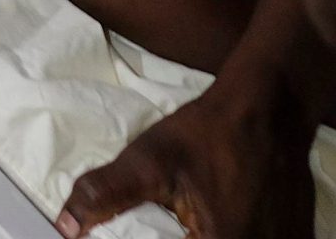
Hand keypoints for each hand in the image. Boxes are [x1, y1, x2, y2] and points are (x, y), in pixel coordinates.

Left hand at [58, 76, 315, 238]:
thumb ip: (105, 193)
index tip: (158, 227)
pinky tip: (218, 218)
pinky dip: (238, 233)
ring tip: (194, 217)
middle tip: (176, 219)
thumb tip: (65, 225)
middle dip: (178, 236)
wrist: (270, 110)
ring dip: (207, 237)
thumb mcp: (149, 160)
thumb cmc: (208, 134)